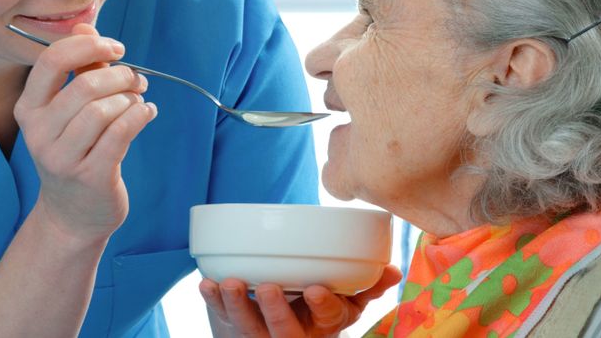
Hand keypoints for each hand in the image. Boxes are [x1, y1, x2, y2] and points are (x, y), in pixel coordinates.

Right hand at [15, 24, 156, 242]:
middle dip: (120, 75)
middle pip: (85, 86)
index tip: (115, 47)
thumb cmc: (75, 152)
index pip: (51, 61)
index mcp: (29, 109)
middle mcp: (39, 133)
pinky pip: (121, 133)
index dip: (88, 46)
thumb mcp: (68, 111)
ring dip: (130, 99)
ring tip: (140, 100)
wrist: (72, 214)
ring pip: (104, 110)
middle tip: (137, 79)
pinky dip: (140, 116)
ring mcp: (62, 158)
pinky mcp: (91, 176)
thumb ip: (79, 69)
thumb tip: (85, 25)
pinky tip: (146, 113)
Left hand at [200, 266, 402, 337]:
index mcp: (323, 325)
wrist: (285, 330)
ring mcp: (263, 333)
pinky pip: (223, 319)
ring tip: (229, 283)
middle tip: (267, 286)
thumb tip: (393, 270)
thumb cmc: (318, 309)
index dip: (323, 305)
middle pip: (284, 332)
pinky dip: (213, 302)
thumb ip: (368, 286)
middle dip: (275, 312)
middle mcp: (294, 334)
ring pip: (249, 328)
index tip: (316, 288)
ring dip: (237, 306)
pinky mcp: (237, 327)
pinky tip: (207, 284)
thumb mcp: (348, 303)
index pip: (328, 318)